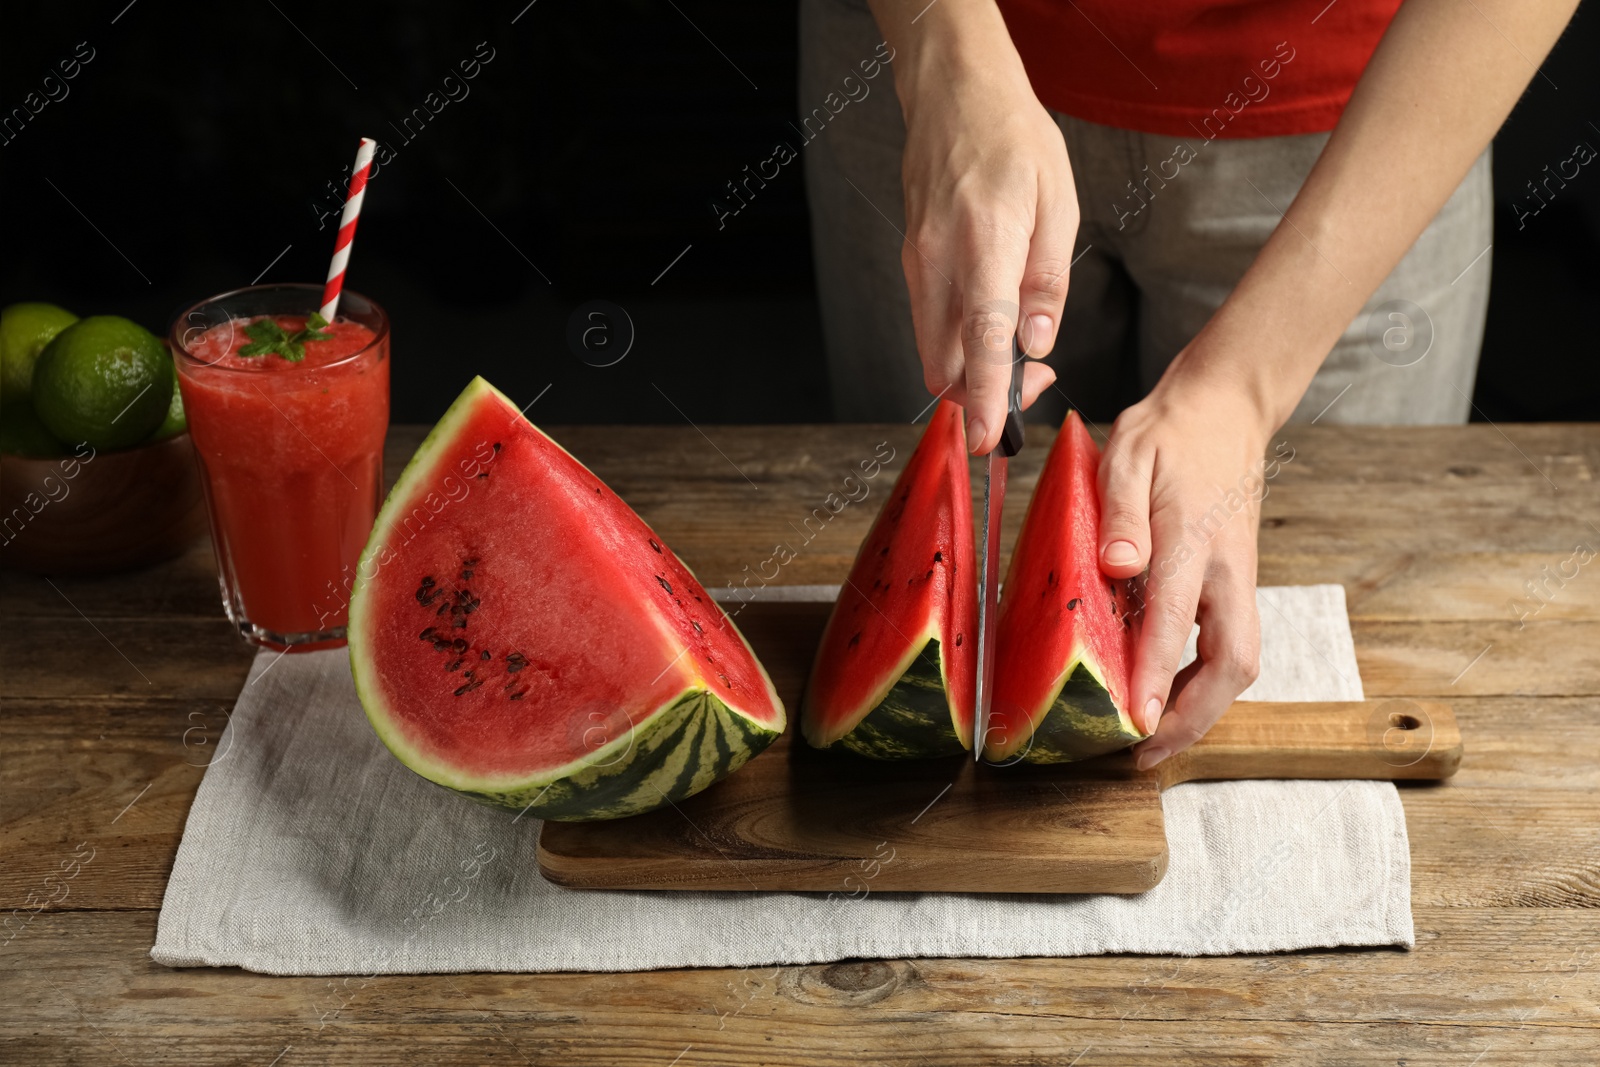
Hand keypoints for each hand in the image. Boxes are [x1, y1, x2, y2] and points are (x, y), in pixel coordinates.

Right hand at [887, 4, 1071, 452]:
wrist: (954, 96)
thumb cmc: (1012, 140)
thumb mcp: (1057, 204)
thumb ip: (1047, 281)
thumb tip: (1039, 342)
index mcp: (984, 241)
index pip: (982, 336)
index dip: (986, 395)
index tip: (989, 438)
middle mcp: (938, 259)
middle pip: (946, 360)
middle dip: (983, 394)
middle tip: (1034, 383)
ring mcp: (917, 263)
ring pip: (932, 349)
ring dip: (970, 372)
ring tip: (1021, 354)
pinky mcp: (911, 264)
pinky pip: (929, 324)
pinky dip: (958, 344)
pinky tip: (992, 327)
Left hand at [1096, 358, 1274, 766]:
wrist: (1226, 408)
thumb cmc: (1170, 431)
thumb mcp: (1129, 454)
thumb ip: (1119, 510)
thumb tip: (1117, 564)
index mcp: (1194, 539)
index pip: (1176, 620)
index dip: (1157, 675)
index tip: (1136, 722)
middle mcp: (1227, 569)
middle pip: (1232, 663)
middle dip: (1194, 716)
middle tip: (1147, 751)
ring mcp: (1237, 578)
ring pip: (1236, 661)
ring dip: (1201, 707)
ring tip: (1153, 739)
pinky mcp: (1234, 582)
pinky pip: (1228, 644)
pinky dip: (1202, 680)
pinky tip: (1167, 692)